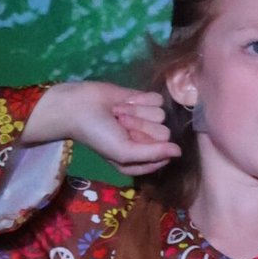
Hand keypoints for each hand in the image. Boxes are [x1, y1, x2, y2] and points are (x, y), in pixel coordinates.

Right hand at [23, 82, 178, 176]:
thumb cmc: (98, 135)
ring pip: (160, 115)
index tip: (130, 142)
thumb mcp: (124, 153)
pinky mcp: (143, 99)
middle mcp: (148, 139)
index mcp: (143, 159)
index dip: (148, 147)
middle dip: (140, 127)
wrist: (78, 106)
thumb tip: (179, 151)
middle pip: (163, 133)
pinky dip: (138, 99)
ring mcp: (147, 118)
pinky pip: (156, 99)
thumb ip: (153, 154)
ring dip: (136, 113)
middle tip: (119, 125)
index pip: (165, 154)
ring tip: (118, 114)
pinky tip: (123, 102)